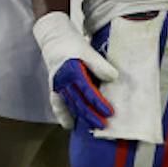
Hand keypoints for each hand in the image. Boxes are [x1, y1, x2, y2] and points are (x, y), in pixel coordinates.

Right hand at [33, 12, 117, 130]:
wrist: (53, 38)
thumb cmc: (73, 44)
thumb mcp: (87, 50)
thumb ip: (99, 65)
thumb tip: (113, 78)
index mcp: (71, 71)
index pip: (87, 91)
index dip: (99, 103)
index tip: (110, 112)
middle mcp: (62, 81)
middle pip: (78, 102)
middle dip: (91, 115)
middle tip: (103, 126)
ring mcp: (57, 86)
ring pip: (70, 105)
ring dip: (81, 117)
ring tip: (92, 128)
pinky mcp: (55, 88)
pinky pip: (58, 105)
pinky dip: (63, 115)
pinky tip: (69, 126)